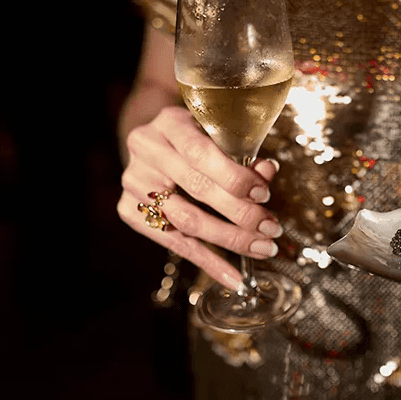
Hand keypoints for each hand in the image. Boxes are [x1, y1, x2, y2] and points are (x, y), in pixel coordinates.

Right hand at [117, 106, 283, 290]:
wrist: (157, 143)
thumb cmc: (198, 138)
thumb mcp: (220, 136)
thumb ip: (243, 154)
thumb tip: (268, 172)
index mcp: (170, 123)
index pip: (201, 153)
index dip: (234, 177)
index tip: (264, 195)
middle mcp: (146, 150)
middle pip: (195, 189)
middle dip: (240, 213)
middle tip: (271, 230)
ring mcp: (133, 180)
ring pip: (185, 220)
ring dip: (229, 239)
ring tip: (261, 249)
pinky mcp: (128, 210)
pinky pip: (173, 242)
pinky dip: (207, 261)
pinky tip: (233, 276)